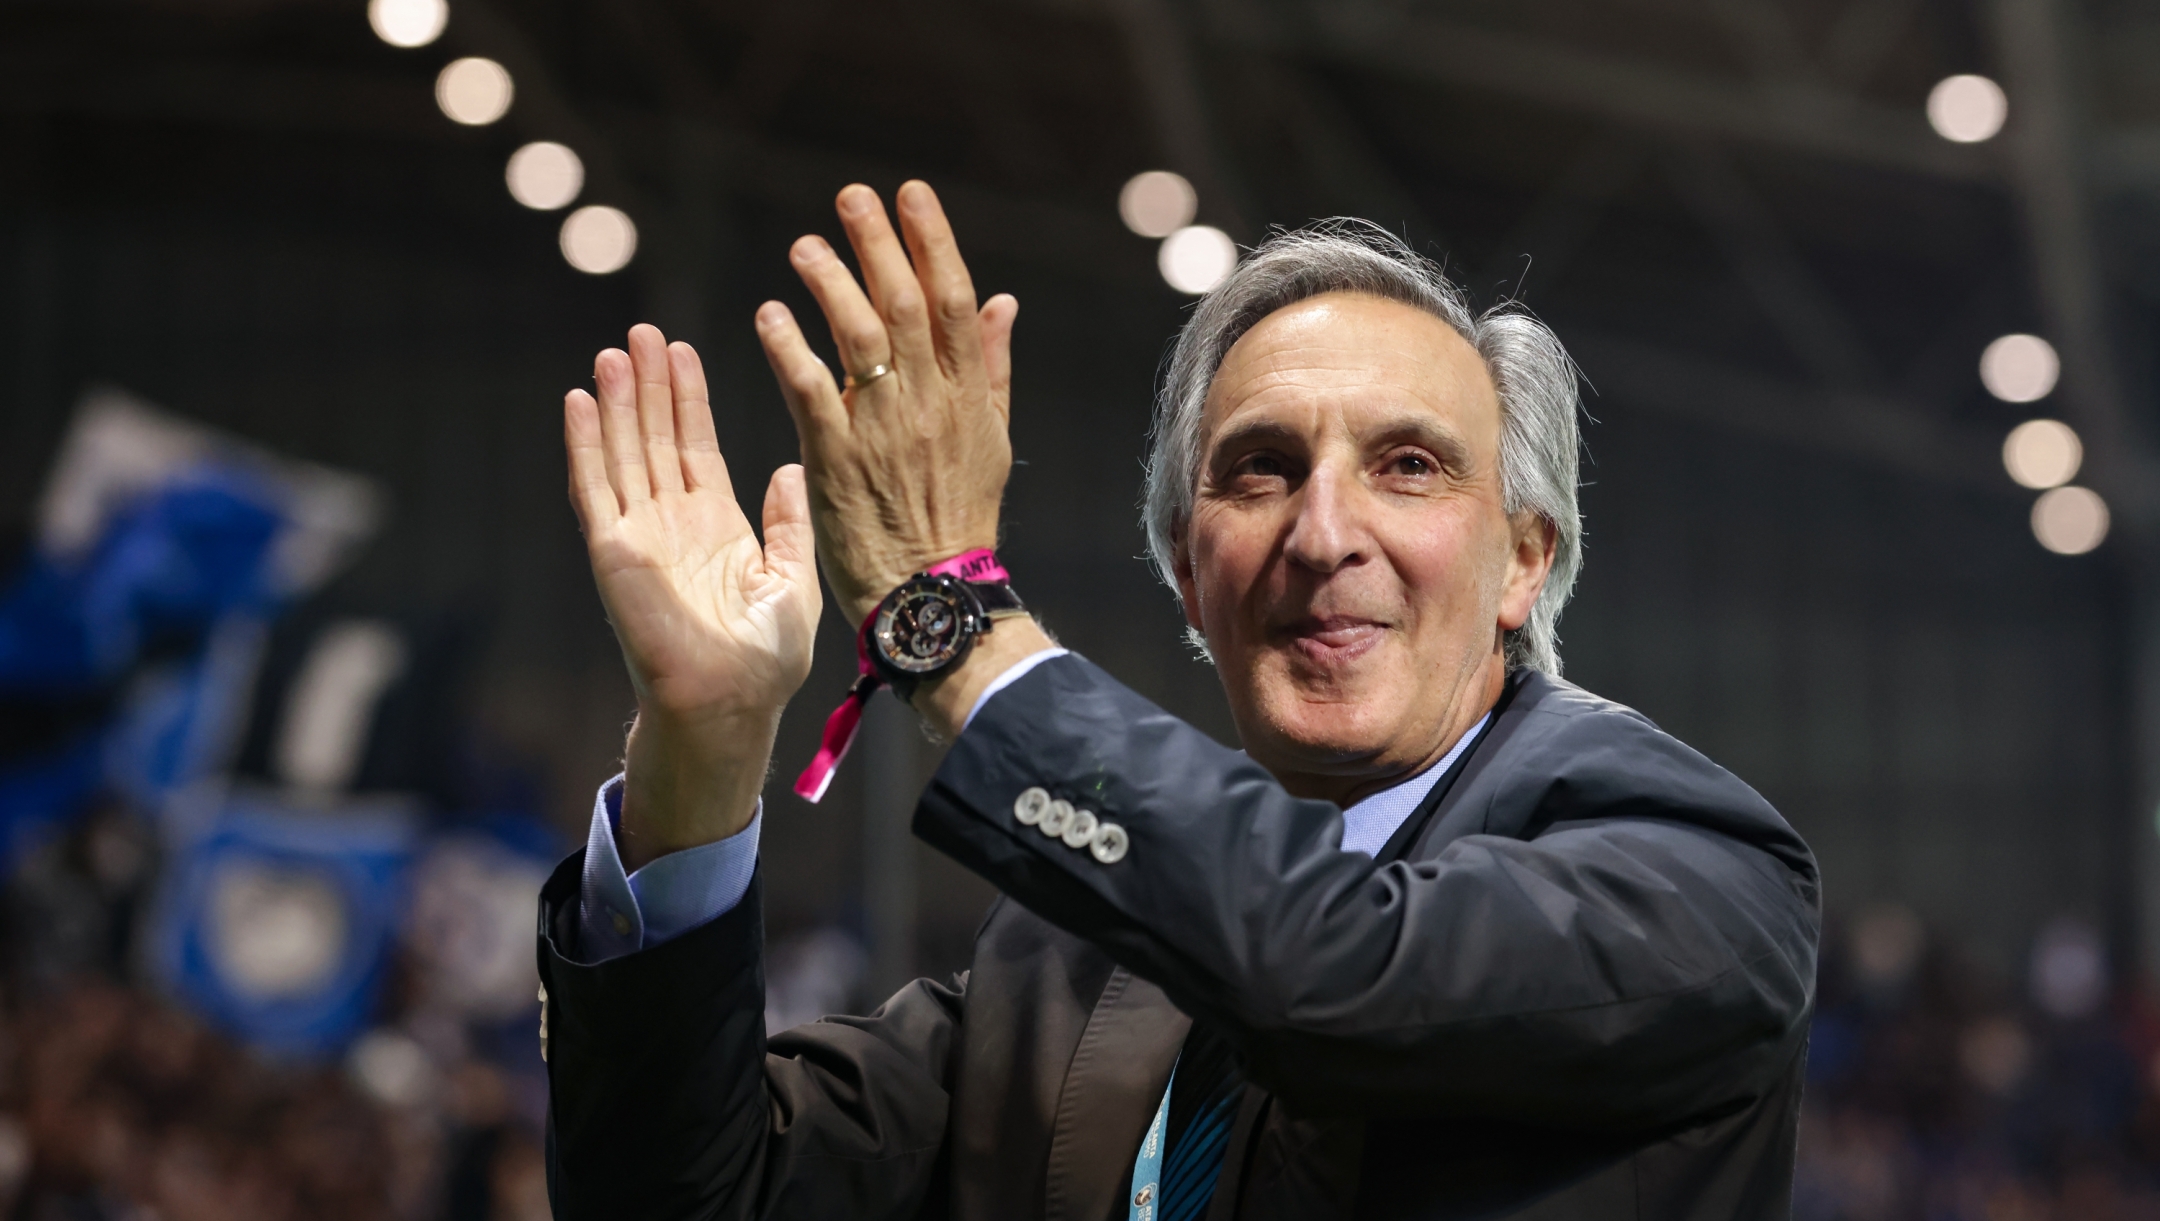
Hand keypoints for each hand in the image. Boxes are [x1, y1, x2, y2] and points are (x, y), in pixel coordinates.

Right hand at [565, 325, 821, 867]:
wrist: (732, 703)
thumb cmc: (765, 661)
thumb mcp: (793, 578)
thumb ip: (788, 523)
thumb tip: (791, 467)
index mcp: (715, 529)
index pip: (695, 449)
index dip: (688, 401)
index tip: (682, 351)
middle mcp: (672, 525)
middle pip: (656, 439)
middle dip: (650, 386)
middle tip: (643, 330)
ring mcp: (639, 535)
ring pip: (624, 453)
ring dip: (617, 402)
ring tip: (614, 351)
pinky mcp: (613, 551)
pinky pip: (595, 489)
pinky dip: (586, 445)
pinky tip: (581, 402)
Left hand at [755, 180, 1018, 625]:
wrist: (933, 595)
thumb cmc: (958, 519)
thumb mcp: (992, 439)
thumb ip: (992, 367)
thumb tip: (1001, 299)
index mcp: (969, 396)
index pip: (953, 300)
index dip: (933, 241)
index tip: (911, 194)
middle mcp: (930, 404)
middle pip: (906, 306)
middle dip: (879, 244)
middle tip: (851, 196)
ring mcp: (884, 431)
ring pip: (861, 339)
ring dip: (831, 284)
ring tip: (804, 247)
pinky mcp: (838, 461)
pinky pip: (812, 392)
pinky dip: (790, 349)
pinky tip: (769, 316)